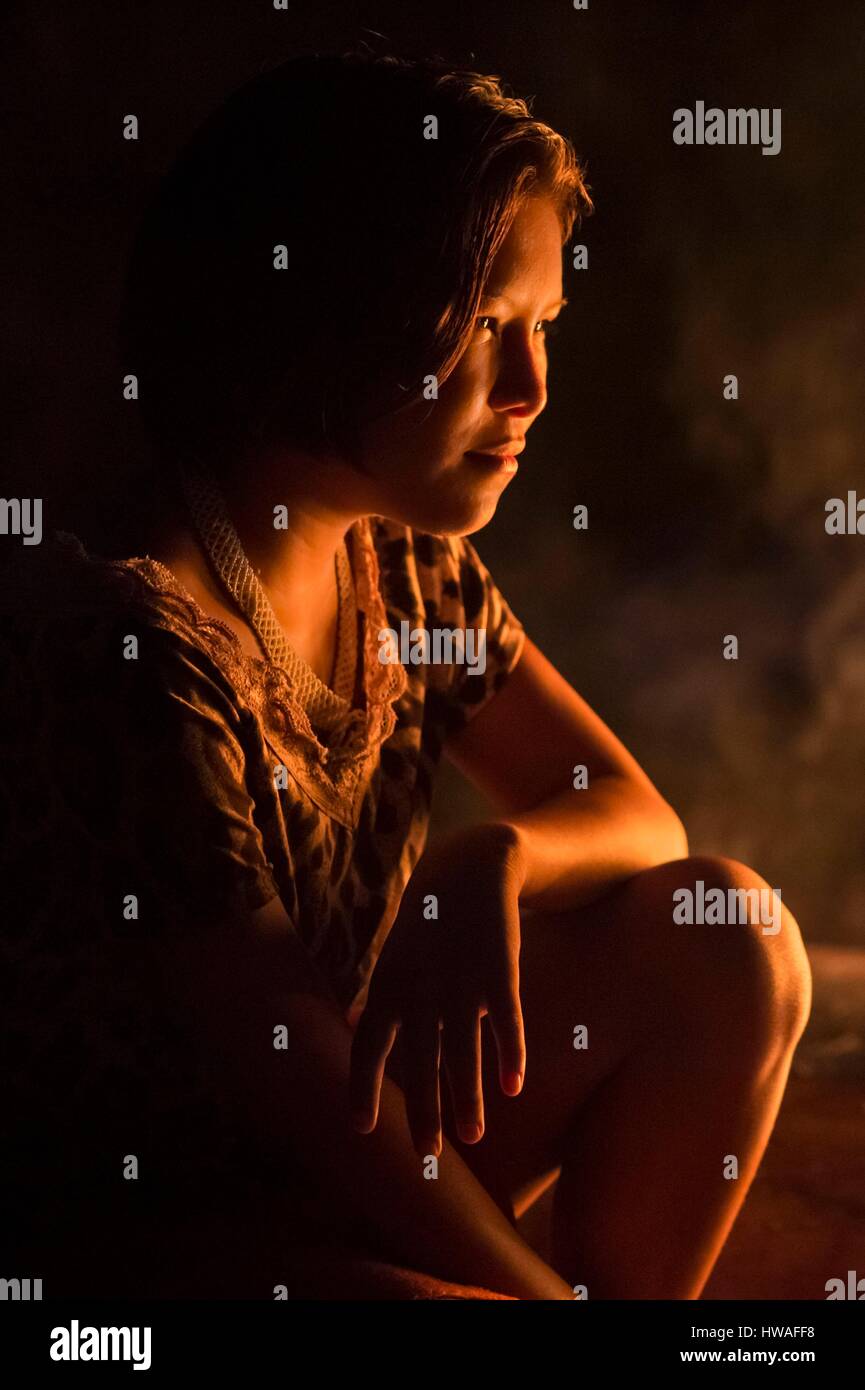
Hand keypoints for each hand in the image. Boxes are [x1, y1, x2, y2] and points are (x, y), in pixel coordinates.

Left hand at [349, 822, 527, 1157]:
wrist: (471, 867)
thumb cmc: (428, 919)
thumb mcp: (394, 953)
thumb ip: (376, 994)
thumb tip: (345, 1023)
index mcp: (390, 984)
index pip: (369, 1044)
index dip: (363, 1085)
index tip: (363, 1128)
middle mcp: (420, 986)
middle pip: (418, 1059)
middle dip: (423, 1109)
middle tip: (429, 1154)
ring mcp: (460, 978)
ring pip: (462, 1049)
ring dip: (468, 1095)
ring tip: (473, 1134)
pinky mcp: (499, 968)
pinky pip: (505, 1020)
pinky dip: (509, 1053)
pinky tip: (513, 1085)